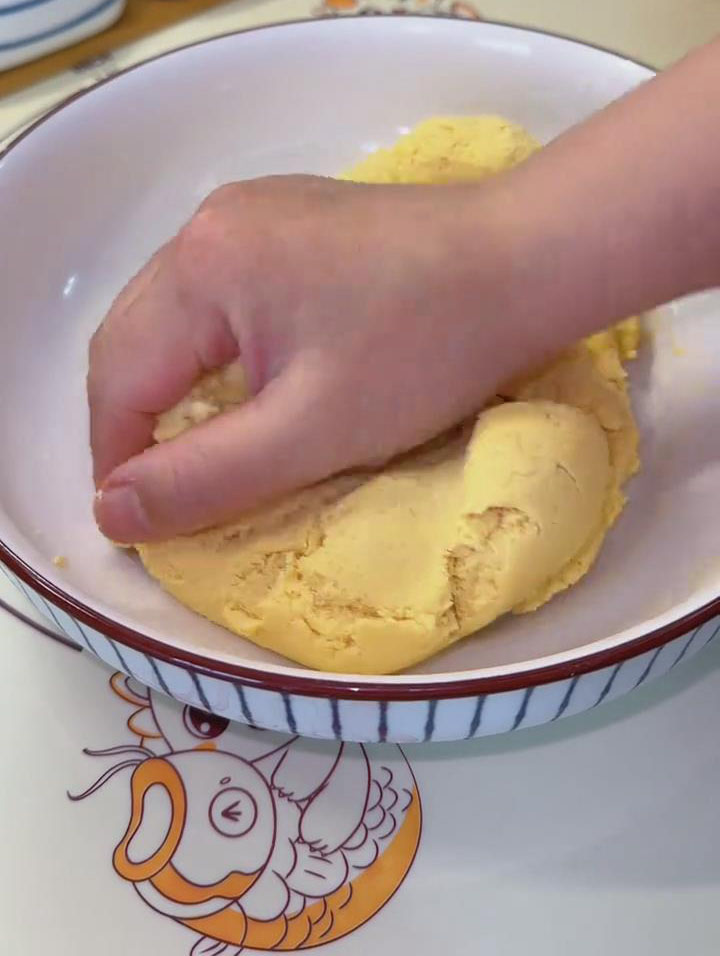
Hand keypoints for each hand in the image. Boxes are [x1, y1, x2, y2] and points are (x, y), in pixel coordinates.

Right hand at [89, 175, 535, 541]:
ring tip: (194, 445)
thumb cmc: (428, 350)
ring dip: (169, 384)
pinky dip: (211, 351)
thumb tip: (110, 513)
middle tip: (159, 489)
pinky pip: (217, 295)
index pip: (118, 377)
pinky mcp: (290, 219)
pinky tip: (244, 381)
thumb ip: (205, 478)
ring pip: (172, 315)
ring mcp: (251, 213)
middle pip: (133, 336)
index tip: (135, 522)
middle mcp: (210, 224)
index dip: (115, 457)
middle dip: (132, 420)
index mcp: (202, 267)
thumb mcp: (311, 432)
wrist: (528, 261)